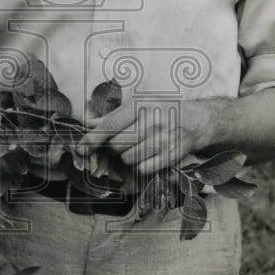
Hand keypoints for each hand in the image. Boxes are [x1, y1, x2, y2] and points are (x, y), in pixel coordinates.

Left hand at [75, 98, 214, 176]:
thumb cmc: (159, 110)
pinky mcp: (170, 156)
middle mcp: (151, 122)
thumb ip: (112, 116)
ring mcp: (161, 140)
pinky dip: (139, 166)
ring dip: (125, 157)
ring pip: (127, 159)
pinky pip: (142, 169)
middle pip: (116, 145)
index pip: (110, 126)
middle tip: (118, 144)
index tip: (81, 148)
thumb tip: (87, 122)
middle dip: (111, 148)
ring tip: (135, 147)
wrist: (194, 120)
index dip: (92, 139)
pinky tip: (145, 156)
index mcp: (140, 106)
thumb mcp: (137, 105)